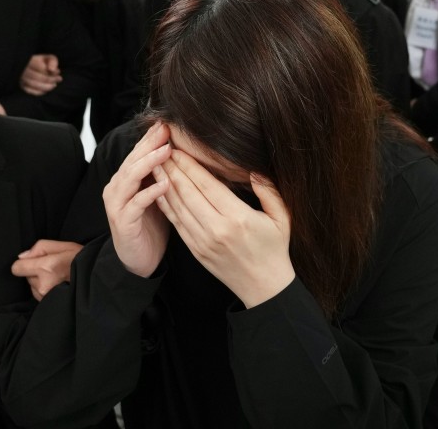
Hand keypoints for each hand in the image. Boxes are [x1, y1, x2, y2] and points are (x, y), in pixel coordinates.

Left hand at [11, 239, 84, 299]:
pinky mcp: (49, 303)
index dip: (23, 263)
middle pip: (25, 276)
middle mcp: (44, 284)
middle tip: (52, 268)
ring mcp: (46, 296)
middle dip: (34, 271)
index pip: (17, 268)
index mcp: (46, 267)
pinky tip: (57, 285)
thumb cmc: (80, 260)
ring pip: (32, 286)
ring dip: (39, 281)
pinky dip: (44, 289)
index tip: (32, 262)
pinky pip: (38, 294)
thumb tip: (22, 257)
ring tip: (56, 277)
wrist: (94, 278)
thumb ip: (39, 248)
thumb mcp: (63, 246)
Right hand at [19, 54, 61, 95]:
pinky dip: (41, 92)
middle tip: (59, 79)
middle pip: (38, 77)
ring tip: (54, 85)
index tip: (58, 71)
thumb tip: (52, 70)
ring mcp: (22, 79)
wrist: (33, 68)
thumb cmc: (43, 63)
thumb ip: (53, 61)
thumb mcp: (49, 58)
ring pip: (35, 85)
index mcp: (30, 61)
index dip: (51, 72)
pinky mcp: (23, 86)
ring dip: (47, 86)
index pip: (41, 68)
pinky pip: (32, 91)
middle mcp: (24, 70)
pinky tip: (47, 89)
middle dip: (50, 79)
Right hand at [104, 123, 172, 276]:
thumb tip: (182, 150)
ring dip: (149, 163)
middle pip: (133, 160)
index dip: (152, 138)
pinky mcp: (123, 221)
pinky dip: (150, 192)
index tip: (168, 123)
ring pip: (131, 177)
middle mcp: (117, 188)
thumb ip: (162, 174)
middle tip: (167, 129)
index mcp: (125, 180)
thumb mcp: (158, 195)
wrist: (140, 259)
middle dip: (150, 144)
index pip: (138, 153)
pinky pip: (136, 204)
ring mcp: (117, 204)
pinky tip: (165, 184)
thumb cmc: (150, 225)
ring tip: (166, 152)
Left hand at [158, 150, 294, 307]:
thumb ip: (269, 191)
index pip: (207, 185)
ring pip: (178, 207)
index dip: (190, 166)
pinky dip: (166, 206)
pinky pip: (177, 223)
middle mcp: (216, 229)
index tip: (179, 149)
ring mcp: (203, 241)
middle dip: (173, 170)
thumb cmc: (274, 250)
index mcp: (238, 218)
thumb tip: (253, 170)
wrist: (264, 288)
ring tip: (156, 166)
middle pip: (188, 193)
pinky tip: (159, 192)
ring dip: (165, 185)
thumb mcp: (282, 218)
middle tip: (162, 151)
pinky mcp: (195, 250)